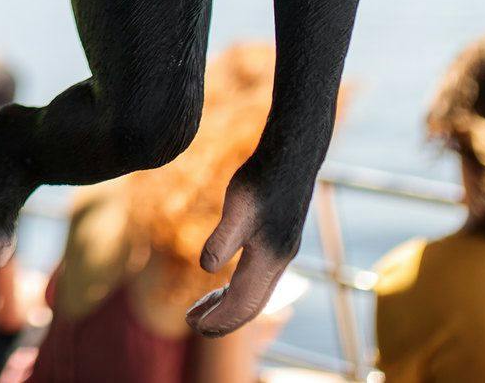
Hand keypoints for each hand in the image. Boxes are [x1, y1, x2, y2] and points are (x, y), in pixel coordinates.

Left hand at [187, 170, 299, 337]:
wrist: (292, 158)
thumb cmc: (261, 180)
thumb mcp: (237, 207)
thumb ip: (222, 239)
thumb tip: (206, 269)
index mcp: (268, 259)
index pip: (241, 304)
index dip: (218, 318)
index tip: (192, 325)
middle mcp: (279, 263)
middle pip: (251, 306)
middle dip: (223, 320)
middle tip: (193, 324)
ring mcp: (282, 254)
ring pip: (257, 294)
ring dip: (229, 305)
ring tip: (202, 307)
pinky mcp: (280, 244)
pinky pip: (259, 279)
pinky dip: (239, 288)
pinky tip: (223, 281)